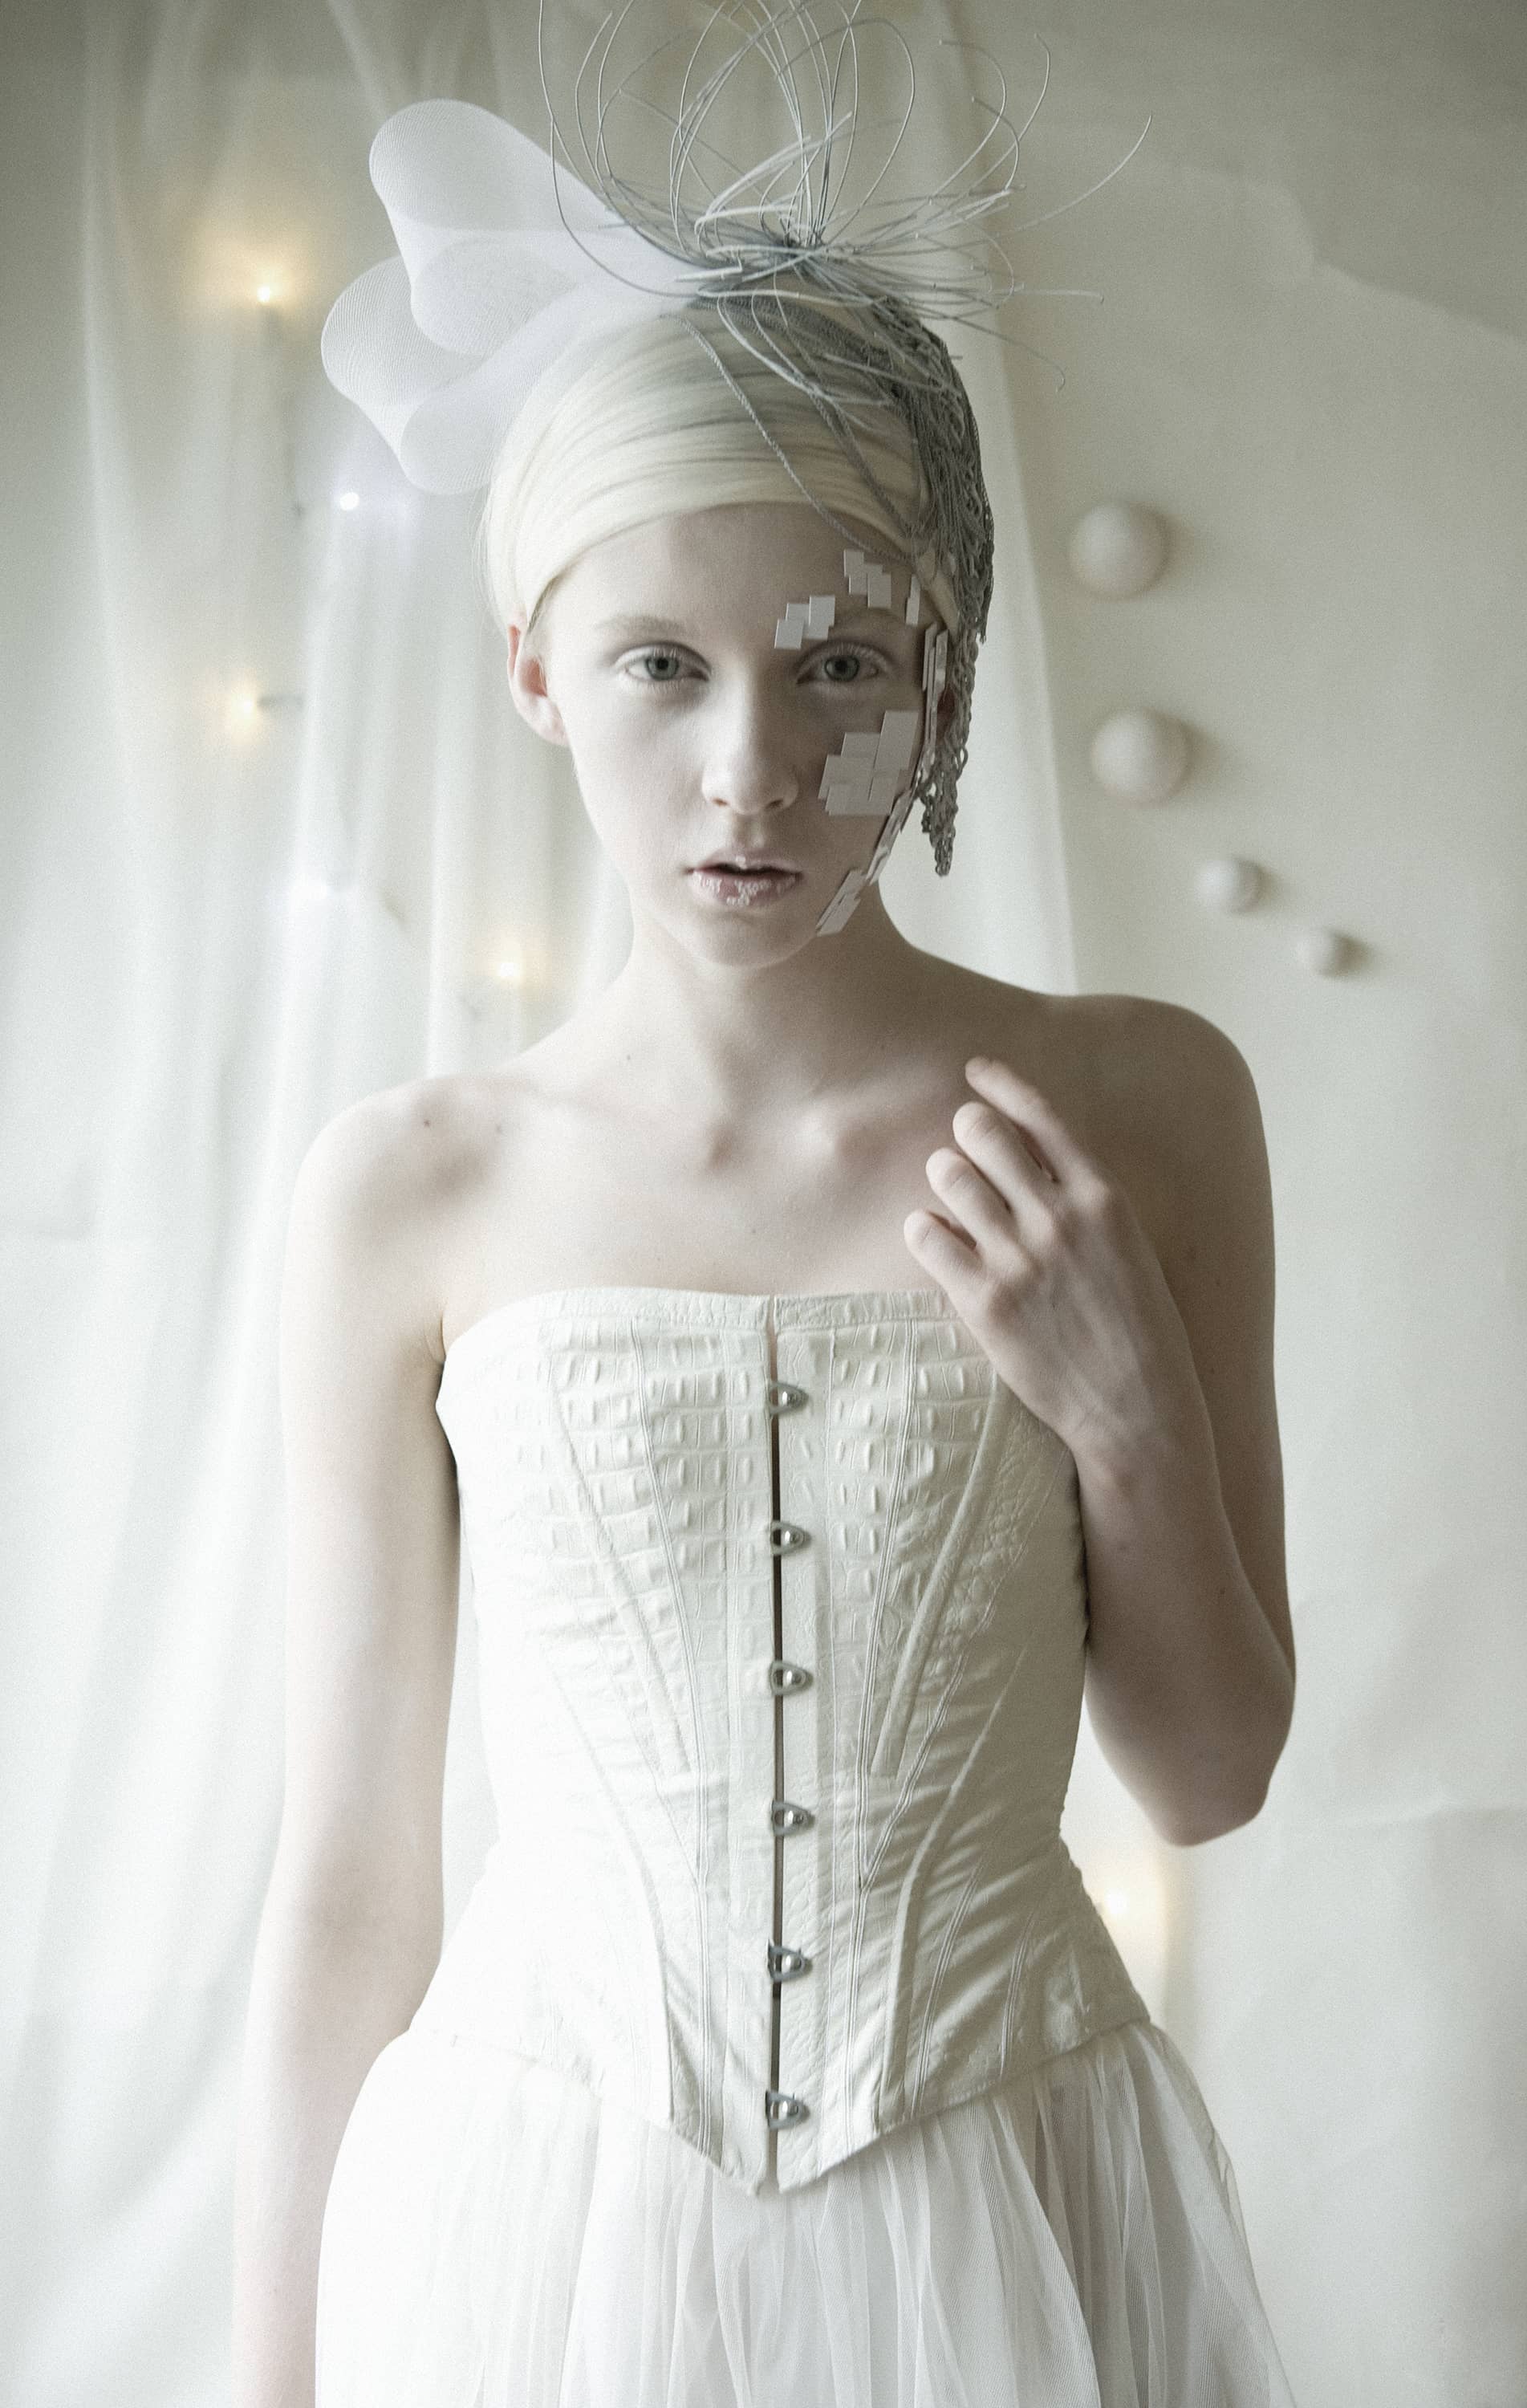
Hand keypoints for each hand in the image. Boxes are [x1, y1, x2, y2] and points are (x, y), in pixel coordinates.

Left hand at [903, 1056, 1206, 1471]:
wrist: (1137, 1409)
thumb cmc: (1137, 1330)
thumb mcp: (1128, 1248)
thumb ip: (1083, 1201)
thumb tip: (1033, 1161)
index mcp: (1103, 1198)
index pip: (1041, 1114)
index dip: (1000, 1083)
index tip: (975, 1071)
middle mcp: (1059, 1218)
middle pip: (982, 1134)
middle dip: (966, 1133)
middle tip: (965, 1151)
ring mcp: (1019, 1258)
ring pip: (949, 1176)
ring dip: (943, 1178)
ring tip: (951, 1196)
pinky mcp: (984, 1301)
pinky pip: (927, 1235)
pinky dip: (924, 1229)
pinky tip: (934, 1237)